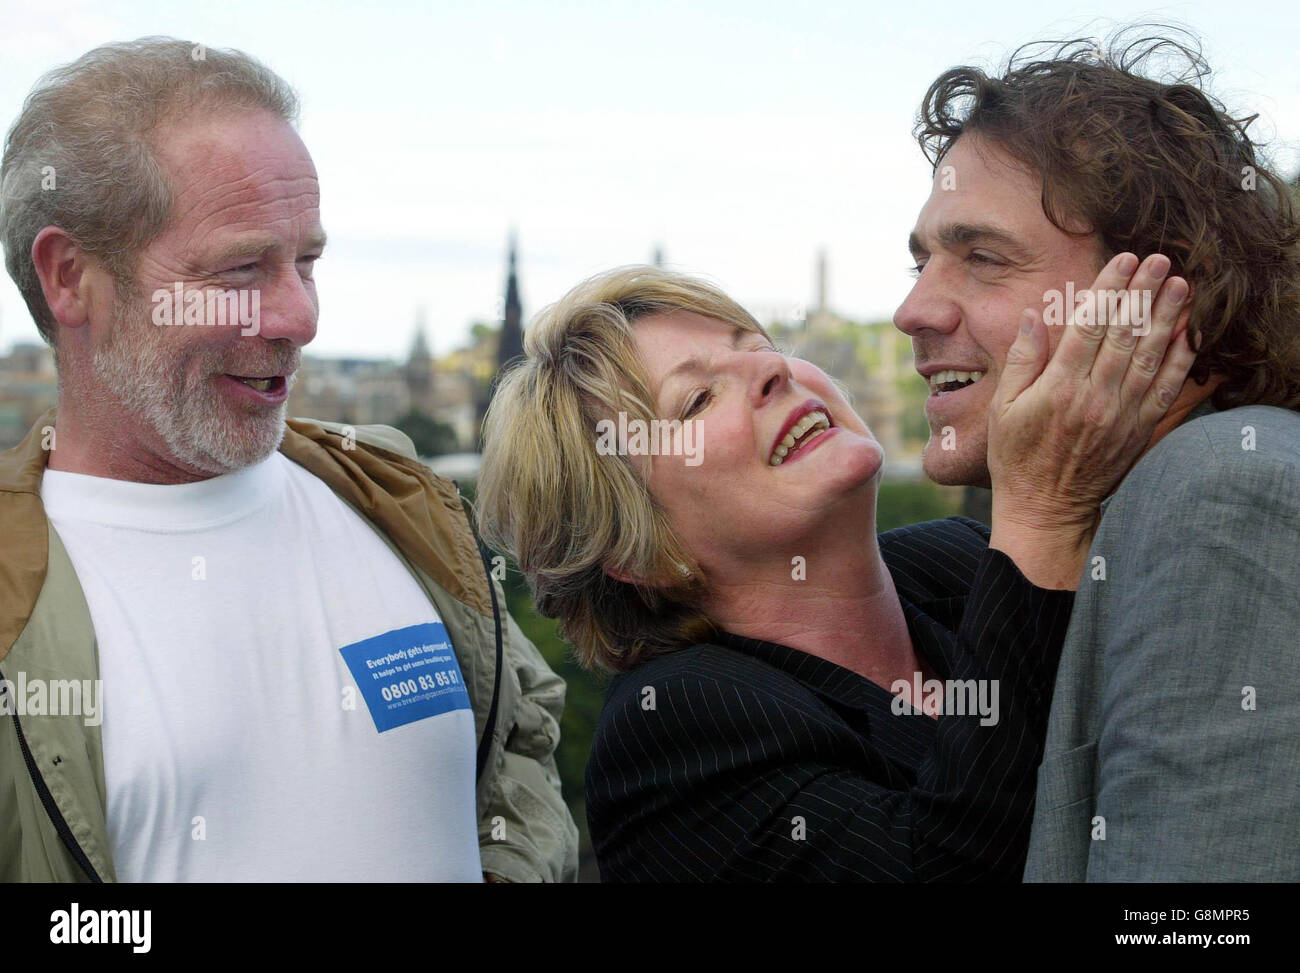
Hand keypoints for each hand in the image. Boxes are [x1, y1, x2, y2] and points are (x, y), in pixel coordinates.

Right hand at [987, 252, 1196, 587]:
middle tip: (1160, 260)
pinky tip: (1190, 334)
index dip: (1109, 289)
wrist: (1046, 508)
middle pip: (1125, 333)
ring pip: (1150, 355)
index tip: (1123, 260)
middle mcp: (1095, 397)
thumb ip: (1022, 361)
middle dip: (1144, 292)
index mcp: (1058, 388)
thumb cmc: (1016, 457)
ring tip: (1181, 285)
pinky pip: (1166, 389)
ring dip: (1168, 317)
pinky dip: (1180, 360)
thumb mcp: (1003, 409)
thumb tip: (1037, 316)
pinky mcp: (1138, 430)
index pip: (1089, 325)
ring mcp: (1121, 414)